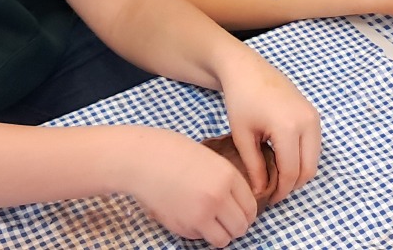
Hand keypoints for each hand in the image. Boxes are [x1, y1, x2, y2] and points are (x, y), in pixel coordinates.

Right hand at [119, 127, 258, 246]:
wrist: (141, 159)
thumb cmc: (172, 153)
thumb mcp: (209, 159)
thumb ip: (226, 180)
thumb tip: (239, 203)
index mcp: (228, 176)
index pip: (251, 206)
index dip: (246, 213)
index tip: (239, 213)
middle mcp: (218, 197)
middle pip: (241, 226)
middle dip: (235, 226)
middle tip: (225, 220)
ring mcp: (201, 214)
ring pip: (224, 239)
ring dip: (220, 234)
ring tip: (210, 223)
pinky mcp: (183, 226)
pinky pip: (201, 238)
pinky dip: (199, 233)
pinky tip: (189, 216)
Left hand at [218, 54, 321, 205]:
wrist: (246, 69)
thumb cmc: (240, 100)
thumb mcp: (243, 136)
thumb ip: (254, 166)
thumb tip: (261, 191)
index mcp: (288, 128)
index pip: (291, 171)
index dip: (281, 190)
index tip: (269, 199)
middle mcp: (308, 123)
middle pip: (309, 169)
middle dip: (293, 185)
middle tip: (275, 193)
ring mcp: (314, 117)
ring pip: (315, 159)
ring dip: (299, 172)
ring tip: (279, 178)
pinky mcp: (314, 114)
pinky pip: (314, 146)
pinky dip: (303, 158)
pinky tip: (284, 161)